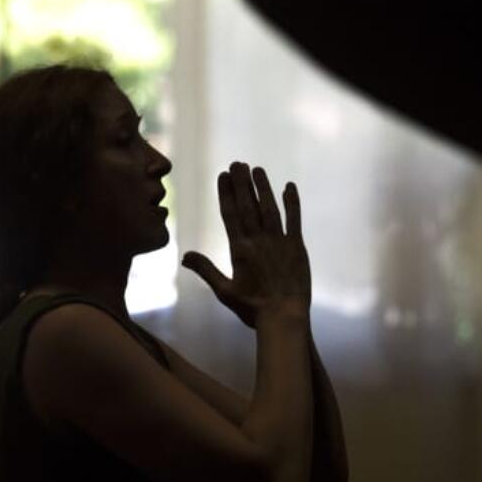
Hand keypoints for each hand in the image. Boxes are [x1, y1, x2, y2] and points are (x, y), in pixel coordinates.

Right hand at [182, 163, 310, 326]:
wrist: (284, 318)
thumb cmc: (252, 308)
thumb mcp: (224, 291)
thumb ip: (205, 270)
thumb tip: (184, 255)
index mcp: (239, 250)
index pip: (230, 214)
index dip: (226, 193)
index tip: (223, 175)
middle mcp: (258, 241)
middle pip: (248, 206)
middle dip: (242, 183)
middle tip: (237, 163)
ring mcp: (279, 242)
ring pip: (269, 208)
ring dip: (263, 188)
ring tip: (257, 169)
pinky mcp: (297, 247)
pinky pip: (294, 220)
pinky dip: (292, 203)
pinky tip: (289, 187)